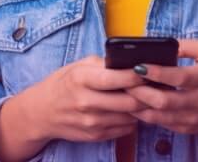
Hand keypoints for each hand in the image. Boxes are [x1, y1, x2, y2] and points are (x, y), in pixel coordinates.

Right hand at [24, 54, 151, 142]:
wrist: (41, 112)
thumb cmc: (63, 84)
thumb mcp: (78, 66)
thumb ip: (104, 64)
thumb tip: (131, 63)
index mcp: (81, 79)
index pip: (116, 78)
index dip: (137, 75)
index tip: (148, 70)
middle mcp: (86, 102)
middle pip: (129, 101)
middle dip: (147, 93)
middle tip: (156, 86)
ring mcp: (91, 122)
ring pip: (130, 116)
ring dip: (142, 107)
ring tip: (147, 97)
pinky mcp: (95, 135)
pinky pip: (125, 128)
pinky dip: (133, 119)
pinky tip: (132, 109)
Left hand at [122, 39, 197, 138]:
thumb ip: (186, 45)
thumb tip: (160, 43)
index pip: (179, 77)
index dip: (156, 72)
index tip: (138, 65)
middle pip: (164, 101)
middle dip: (140, 91)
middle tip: (124, 80)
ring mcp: (193, 118)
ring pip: (159, 116)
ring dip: (138, 105)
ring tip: (125, 92)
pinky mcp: (187, 128)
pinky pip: (161, 124)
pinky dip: (146, 114)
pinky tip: (135, 103)